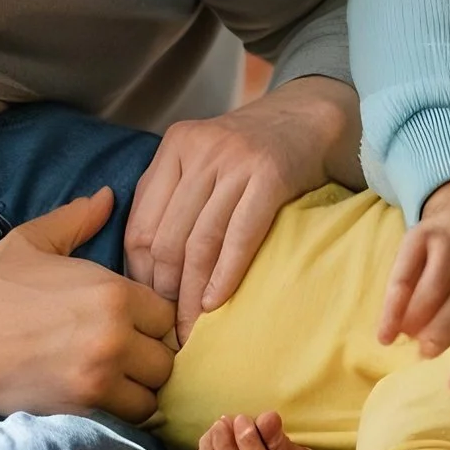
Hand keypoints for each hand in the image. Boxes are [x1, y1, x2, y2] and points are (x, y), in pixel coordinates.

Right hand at [0, 188, 177, 421]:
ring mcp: (101, 374)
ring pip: (153, 392)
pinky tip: (99, 398)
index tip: (131, 327)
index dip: (151, 321)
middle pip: (166, 356)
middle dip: (149, 357)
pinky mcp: (84, 408)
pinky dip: (121, 412)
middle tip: (124, 357)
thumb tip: (107, 195)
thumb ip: (76, 219)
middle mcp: (116, 333)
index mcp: (112, 291)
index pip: (166, 314)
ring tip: (114, 381)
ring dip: (139, 389)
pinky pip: (129, 417)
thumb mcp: (31, 242)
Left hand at [125, 76, 358, 339]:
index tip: (147, 308)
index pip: (140, 225)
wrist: (310, 118)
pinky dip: (225, 275)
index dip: (140, 275)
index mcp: (175, 147)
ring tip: (191, 330)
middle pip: (167, 238)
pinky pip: (239, 236)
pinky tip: (217, 304)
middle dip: (164, 293)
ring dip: (192, 295)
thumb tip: (144, 269)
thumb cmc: (253, 151)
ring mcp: (234, 161)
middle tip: (168, 331)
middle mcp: (199, 150)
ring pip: (200, 242)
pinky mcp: (270, 175)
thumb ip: (173, 197)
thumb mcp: (204, 159)